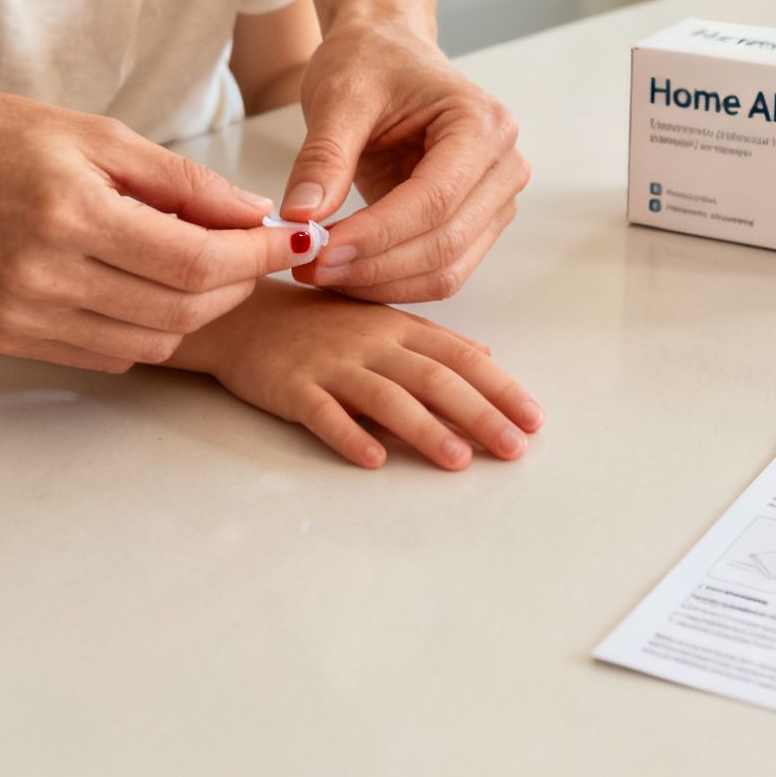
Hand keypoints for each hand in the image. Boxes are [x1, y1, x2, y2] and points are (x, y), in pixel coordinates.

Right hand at [0, 87, 315, 372]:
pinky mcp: (6, 337)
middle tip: (256, 252)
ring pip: (150, 341)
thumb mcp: (96, 135)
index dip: (257, 256)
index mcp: (70, 214)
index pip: (195, 262)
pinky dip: (146, 328)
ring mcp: (22, 315)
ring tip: (204, 267)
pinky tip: (148, 288)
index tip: (294, 240)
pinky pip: (107, 353)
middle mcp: (44, 276)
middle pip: (181, 309)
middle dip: (236, 284)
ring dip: (196, 311)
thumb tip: (255, 214)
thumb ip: (180, 182)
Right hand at [167, 280, 544, 468]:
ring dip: (425, 429)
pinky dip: (349, 435)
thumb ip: (431, 340)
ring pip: (386, 397)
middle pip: (434, 378)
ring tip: (458, 460)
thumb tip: (487, 357)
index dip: (500, 387)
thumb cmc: (315, 324)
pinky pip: (323, 412)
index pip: (460, 357)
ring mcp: (330, 364)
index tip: (534, 419)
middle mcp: (370, 342)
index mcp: (397, 326)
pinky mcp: (292, 386)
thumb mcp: (378, 322)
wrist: (241, 316)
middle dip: (479, 413)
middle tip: (514, 447)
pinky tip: (374, 459)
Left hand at [279, 18, 529, 302]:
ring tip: (320, 271)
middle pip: (444, 243)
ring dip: (380, 283)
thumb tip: (302, 218)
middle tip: (309, 266)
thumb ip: (323, 157)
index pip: (434, 200)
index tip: (318, 250)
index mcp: (482, 124)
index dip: (376, 235)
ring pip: (445, 270)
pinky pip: (439, 271)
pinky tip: (344, 272)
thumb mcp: (338, 96)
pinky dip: (390, 282)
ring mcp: (495, 201)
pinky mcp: (475, 225)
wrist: (387, 52)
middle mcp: (504, 166)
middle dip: (373, 266)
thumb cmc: (371, 61)